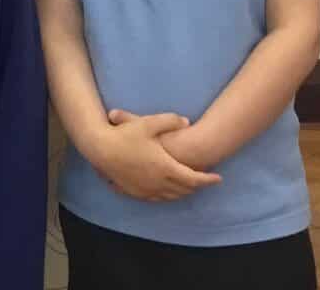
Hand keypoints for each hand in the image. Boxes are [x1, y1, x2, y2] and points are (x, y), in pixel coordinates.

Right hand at [90, 111, 221, 202]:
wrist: (101, 150)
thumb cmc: (125, 136)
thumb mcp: (149, 123)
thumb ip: (170, 120)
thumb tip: (187, 121)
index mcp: (165, 167)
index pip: (194, 179)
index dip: (208, 180)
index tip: (219, 178)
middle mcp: (158, 183)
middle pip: (184, 189)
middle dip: (197, 185)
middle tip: (205, 180)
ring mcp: (146, 190)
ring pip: (171, 196)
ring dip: (183, 191)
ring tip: (189, 184)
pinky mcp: (136, 193)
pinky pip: (157, 198)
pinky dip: (168, 195)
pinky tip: (168, 189)